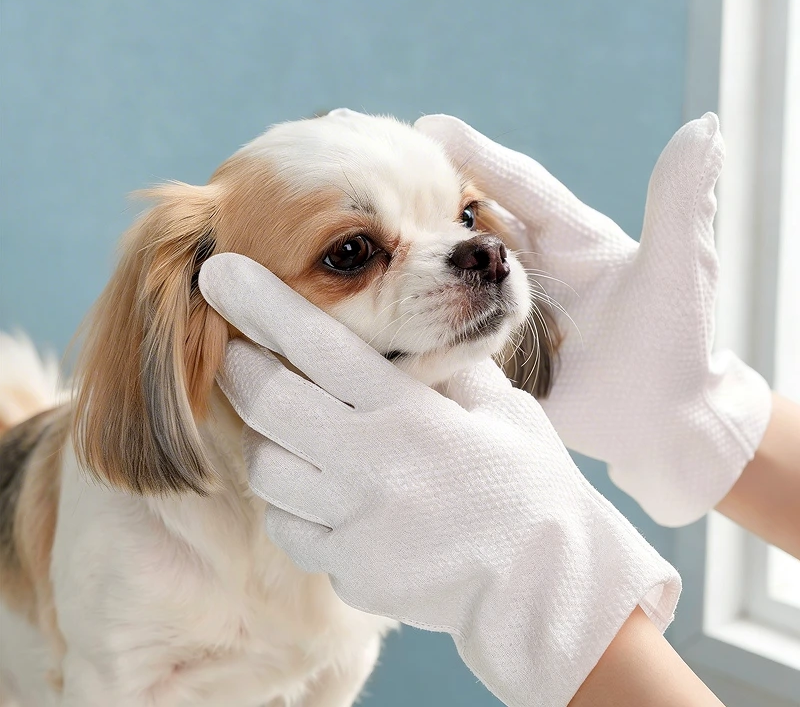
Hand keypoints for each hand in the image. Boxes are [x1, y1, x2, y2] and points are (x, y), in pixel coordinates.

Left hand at [200, 253, 679, 706]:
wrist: (542, 583)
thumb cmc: (529, 483)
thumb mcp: (501, 406)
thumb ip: (448, 365)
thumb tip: (418, 329)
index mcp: (411, 414)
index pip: (319, 344)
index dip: (262, 303)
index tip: (220, 271)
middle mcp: (372, 464)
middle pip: (268, 403)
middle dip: (238, 366)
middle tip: (234, 350)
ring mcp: (354, 523)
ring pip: (266, 469)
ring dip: (267, 439)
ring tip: (291, 427)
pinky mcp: (347, 569)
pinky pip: (288, 526)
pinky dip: (291, 502)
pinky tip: (323, 491)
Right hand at [415, 113, 771, 525]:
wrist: (663, 425)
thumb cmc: (678, 345)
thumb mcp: (682, 269)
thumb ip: (681, 204)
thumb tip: (706, 127)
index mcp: (569, 236)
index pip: (514, 184)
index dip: (475, 153)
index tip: (428, 126)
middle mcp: (530, 265)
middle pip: (470, 221)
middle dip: (428, 196)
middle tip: (380, 174)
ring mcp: (507, 310)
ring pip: (451, 272)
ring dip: (414, 254)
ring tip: (372, 239)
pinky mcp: (495, 354)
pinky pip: (449, 329)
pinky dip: (418, 317)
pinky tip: (381, 311)